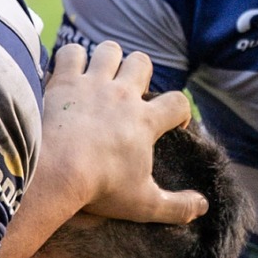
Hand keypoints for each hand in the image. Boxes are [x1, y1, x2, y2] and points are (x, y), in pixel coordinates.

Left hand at [39, 43, 204, 225]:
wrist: (54, 172)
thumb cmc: (100, 188)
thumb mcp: (144, 204)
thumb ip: (177, 206)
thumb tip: (203, 206)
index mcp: (145, 121)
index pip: (178, 102)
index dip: (179, 111)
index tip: (171, 124)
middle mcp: (121, 95)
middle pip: (142, 62)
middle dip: (139, 72)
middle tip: (128, 94)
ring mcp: (91, 84)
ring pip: (109, 50)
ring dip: (107, 60)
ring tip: (100, 77)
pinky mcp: (63, 81)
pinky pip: (71, 52)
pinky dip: (70, 59)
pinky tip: (67, 74)